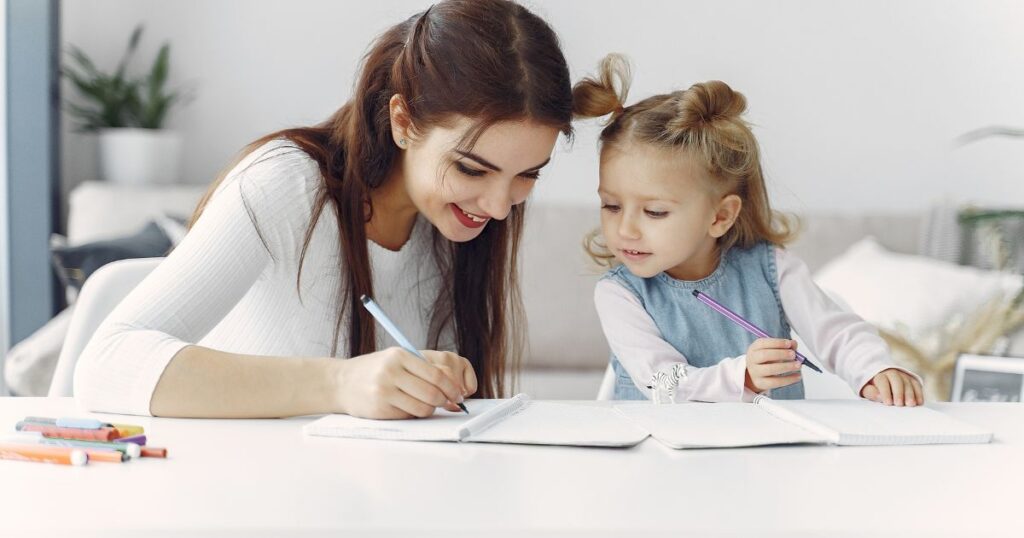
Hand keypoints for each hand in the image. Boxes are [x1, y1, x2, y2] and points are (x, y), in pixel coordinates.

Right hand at [334, 347, 476, 418]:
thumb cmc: (374, 370)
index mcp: (400, 355)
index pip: (437, 374)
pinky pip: (408, 416)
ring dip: (430, 409)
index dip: (452, 387)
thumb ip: (422, 368)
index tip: (458, 394)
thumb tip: (453, 385)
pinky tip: (406, 407)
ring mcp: (384, 391)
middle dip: (445, 401)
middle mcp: (391, 371)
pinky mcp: (379, 409)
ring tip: (426, 404)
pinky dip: (413, 414)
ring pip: (423, 408)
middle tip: (449, 403)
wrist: (341, 382)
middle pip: (432, 393)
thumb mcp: (396, 359)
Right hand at [744, 338, 801, 392]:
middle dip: (781, 354)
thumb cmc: (767, 359)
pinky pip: (775, 382)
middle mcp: (752, 359)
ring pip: (770, 369)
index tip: (789, 344)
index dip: (777, 343)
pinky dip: (789, 379)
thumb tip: (794, 344)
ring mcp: (755, 372)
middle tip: (793, 355)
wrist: (755, 374)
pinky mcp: (761, 383)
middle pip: (764, 355)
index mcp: (754, 348)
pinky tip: (798, 376)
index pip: (763, 343)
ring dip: (786, 366)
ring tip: (798, 365)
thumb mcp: (773, 350)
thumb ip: (784, 346)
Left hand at [860, 368, 923, 406]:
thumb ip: (870, 392)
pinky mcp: (911, 379)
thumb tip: (879, 396)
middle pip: (896, 380)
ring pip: (908, 382)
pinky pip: (916, 385)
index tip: (888, 403)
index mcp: (879, 374)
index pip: (882, 381)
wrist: (879, 381)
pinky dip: (919, 393)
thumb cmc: (872, 388)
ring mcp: (903, 375)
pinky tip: (919, 402)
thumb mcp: (866, 390)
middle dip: (899, 392)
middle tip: (899, 404)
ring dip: (910, 394)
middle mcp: (892, 372)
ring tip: (910, 404)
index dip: (885, 392)